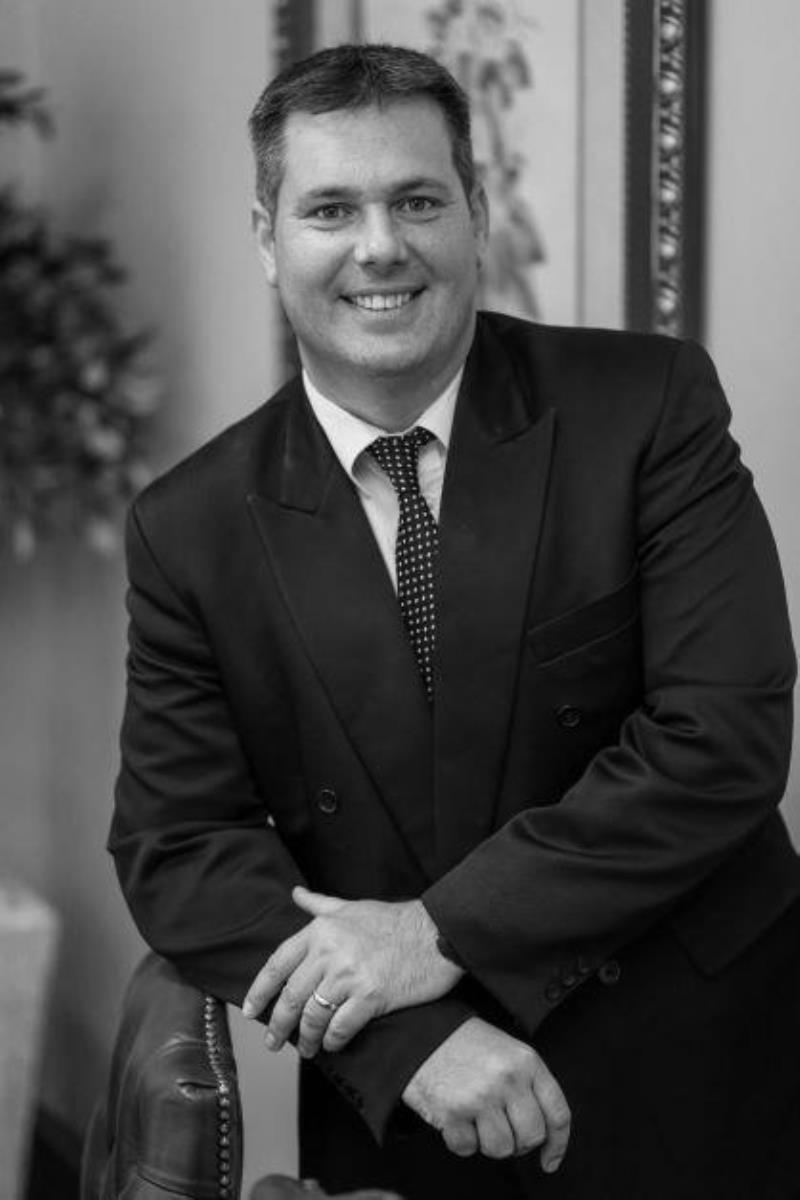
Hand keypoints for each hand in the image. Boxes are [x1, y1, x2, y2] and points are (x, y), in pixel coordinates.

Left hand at [242, 887, 463, 1057]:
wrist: (437, 934)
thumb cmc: (395, 921)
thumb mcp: (352, 907)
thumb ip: (320, 904)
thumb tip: (296, 894)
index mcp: (321, 930)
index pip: (277, 964)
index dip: (259, 991)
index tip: (250, 1011)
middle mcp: (330, 952)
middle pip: (291, 996)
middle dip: (278, 1024)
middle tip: (273, 1042)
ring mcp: (350, 975)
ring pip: (312, 1016)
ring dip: (306, 1039)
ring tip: (307, 1049)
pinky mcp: (371, 996)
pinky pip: (341, 1027)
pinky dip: (333, 1040)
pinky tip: (333, 1044)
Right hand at [402, 1018, 569, 1172]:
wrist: (420, 1028)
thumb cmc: (464, 1042)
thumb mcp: (506, 1050)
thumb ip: (527, 1084)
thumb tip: (542, 1131)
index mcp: (526, 1061)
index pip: (557, 1113)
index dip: (557, 1144)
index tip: (550, 1160)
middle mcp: (507, 1079)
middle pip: (532, 1136)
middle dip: (518, 1142)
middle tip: (501, 1129)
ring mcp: (481, 1096)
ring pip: (502, 1149)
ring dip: (488, 1142)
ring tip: (475, 1119)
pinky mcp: (453, 1111)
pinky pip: (467, 1149)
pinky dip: (460, 1140)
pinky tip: (455, 1117)